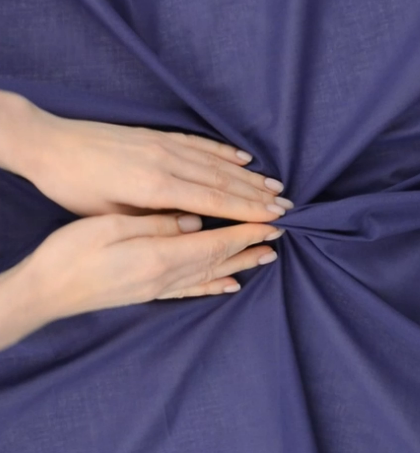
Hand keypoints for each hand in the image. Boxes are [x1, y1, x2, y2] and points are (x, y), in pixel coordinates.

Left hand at [2, 92, 292, 219]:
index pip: (213, 201)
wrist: (51, 144)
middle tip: (286, 205)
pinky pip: (198, 143)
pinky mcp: (158, 136)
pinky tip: (242, 156)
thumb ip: (153, 218)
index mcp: (156, 187)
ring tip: (274, 184)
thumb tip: (191, 222)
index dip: (247, 209)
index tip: (274, 217)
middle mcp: (167, 162)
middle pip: (222, 180)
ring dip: (248, 174)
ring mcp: (164, 145)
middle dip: (257, 195)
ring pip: (216, 162)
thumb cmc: (74, 186)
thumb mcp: (109, 213)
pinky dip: (223, 151)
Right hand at [22, 214, 282, 321]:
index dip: (246, 230)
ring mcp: (159, 287)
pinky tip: (229, 286)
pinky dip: (215, 286)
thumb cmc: (71, 254)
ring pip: (212, 274)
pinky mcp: (150, 293)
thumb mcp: (110, 227)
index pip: (216, 241)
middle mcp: (166, 275)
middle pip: (220, 258)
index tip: (271, 220)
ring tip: (266, 258)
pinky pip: (193, 289)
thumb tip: (193, 221)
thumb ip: (156, 224)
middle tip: (279, 235)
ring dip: (241, 264)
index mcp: (160, 255)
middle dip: (251, 244)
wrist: (46, 292)